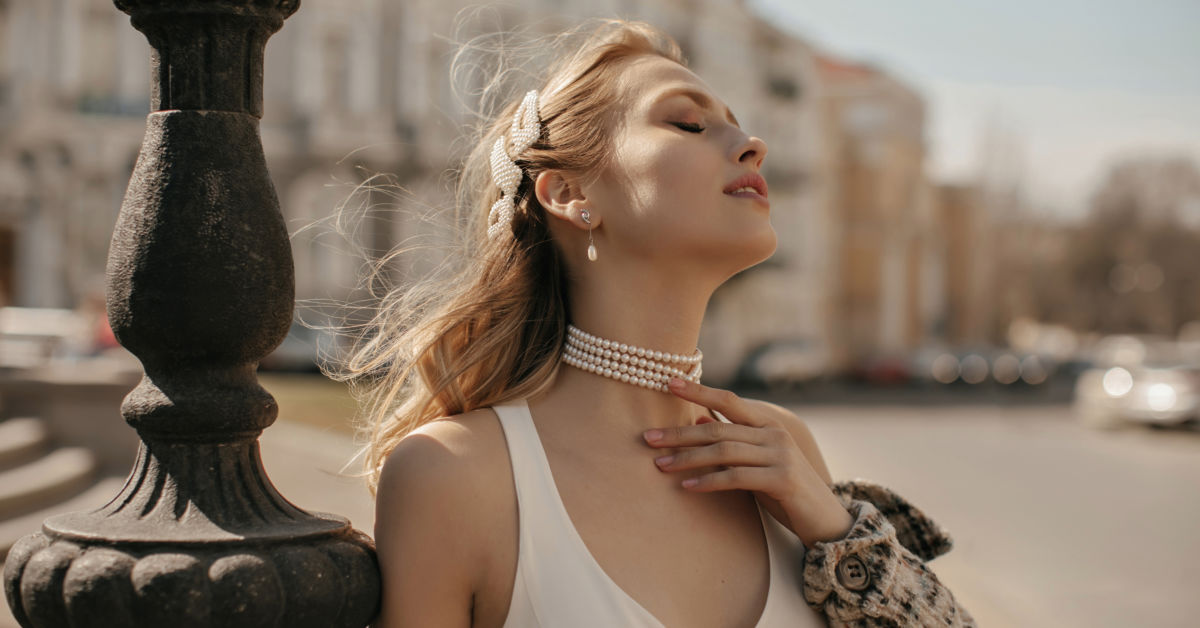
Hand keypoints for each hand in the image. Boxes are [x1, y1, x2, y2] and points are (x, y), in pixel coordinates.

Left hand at [643, 377, 853, 546]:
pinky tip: (687, 486)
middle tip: (648, 438)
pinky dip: (709, 481)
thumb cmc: (786, 490)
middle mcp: (774, 433)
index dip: (699, 390)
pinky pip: (737, 477)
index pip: (729, 400)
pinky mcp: (782, 479)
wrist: (826, 520)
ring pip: (724, 451)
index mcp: (767, 424)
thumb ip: (733, 441)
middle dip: (680, 433)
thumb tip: (699, 420)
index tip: (668, 382)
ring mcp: (780, 455)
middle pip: (718, 428)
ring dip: (688, 458)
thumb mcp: (756, 461)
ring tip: (660, 465)